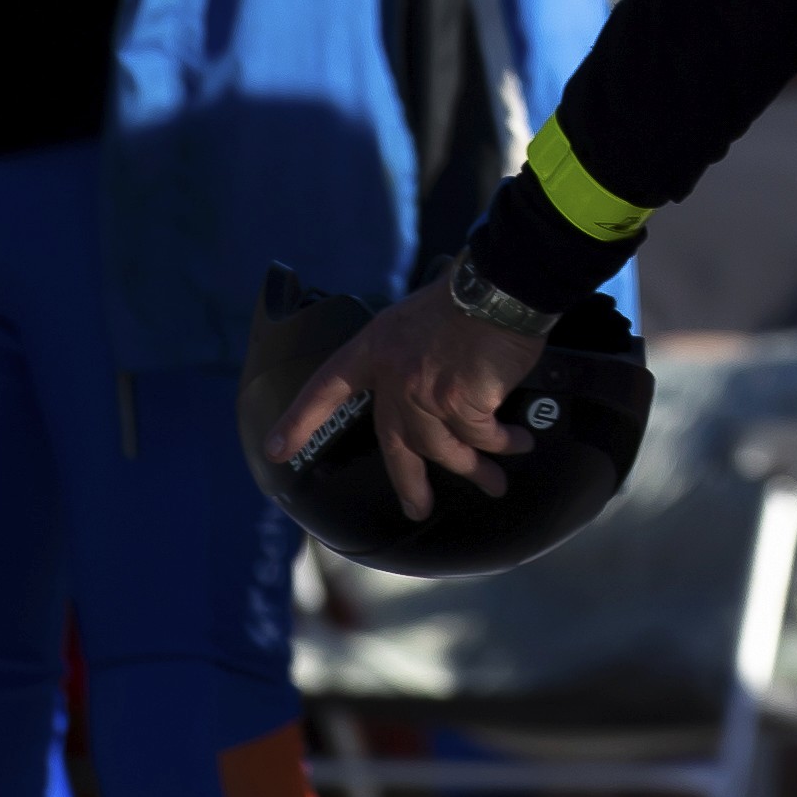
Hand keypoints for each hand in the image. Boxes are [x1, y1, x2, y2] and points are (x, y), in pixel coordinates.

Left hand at [271, 286, 541, 523]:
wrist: (499, 288)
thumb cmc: (467, 295)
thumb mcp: (416, 317)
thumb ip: (410, 354)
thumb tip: (432, 380)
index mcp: (375, 349)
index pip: (327, 387)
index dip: (301, 419)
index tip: (277, 449)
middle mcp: (393, 378)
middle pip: (395, 444)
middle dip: (409, 483)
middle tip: (417, 507)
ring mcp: (424, 395)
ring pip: (445, 449)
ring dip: (475, 470)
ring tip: (493, 482)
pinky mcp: (461, 404)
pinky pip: (482, 437)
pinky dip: (503, 443)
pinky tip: (518, 443)